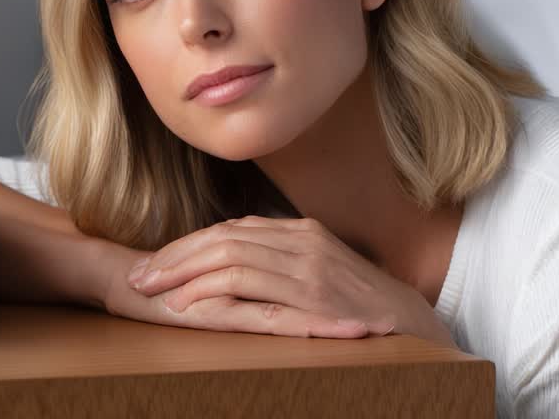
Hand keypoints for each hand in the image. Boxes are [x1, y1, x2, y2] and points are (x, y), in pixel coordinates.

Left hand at [125, 215, 454, 344]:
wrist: (419, 328)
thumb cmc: (364, 308)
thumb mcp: (321, 273)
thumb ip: (282, 262)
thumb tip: (237, 263)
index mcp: (300, 232)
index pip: (229, 229)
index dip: (186, 246)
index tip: (154, 264)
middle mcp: (302, 241)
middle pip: (222, 238)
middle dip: (174, 258)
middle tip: (139, 276)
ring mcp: (309, 267)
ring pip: (230, 258)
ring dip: (185, 276)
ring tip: (154, 292)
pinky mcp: (313, 297)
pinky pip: (251, 287)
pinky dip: (213, 294)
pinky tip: (189, 305)